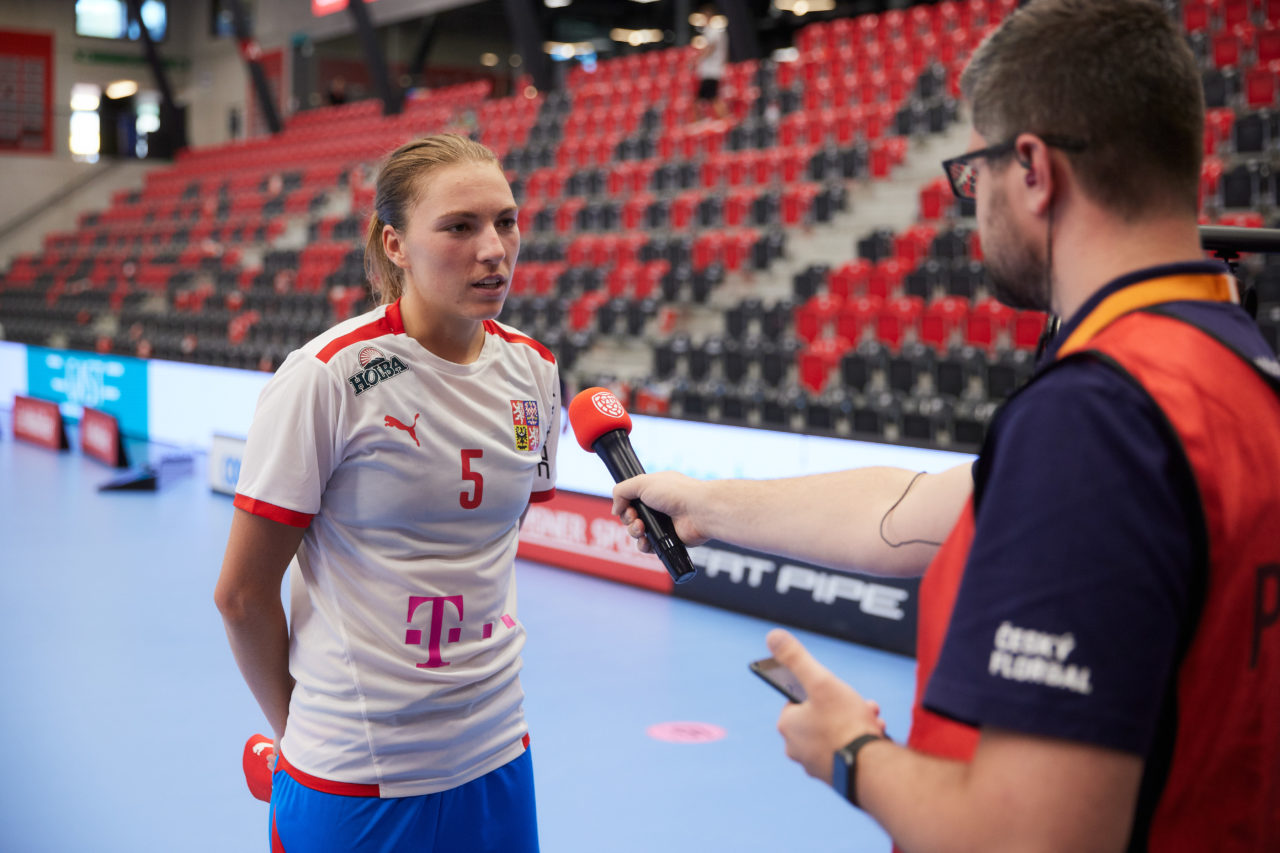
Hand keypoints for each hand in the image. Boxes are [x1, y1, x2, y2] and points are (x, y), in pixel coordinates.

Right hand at [611, 472, 709, 551]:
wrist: (699, 511)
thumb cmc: (676, 493)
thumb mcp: (642, 482)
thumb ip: (621, 491)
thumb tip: (616, 508)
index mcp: (654, 490)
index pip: (631, 499)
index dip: (625, 504)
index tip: (626, 506)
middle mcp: (658, 506)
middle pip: (631, 517)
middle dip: (628, 519)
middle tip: (636, 517)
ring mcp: (663, 524)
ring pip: (638, 533)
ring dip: (634, 532)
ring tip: (641, 529)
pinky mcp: (668, 540)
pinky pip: (648, 546)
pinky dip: (644, 545)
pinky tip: (646, 541)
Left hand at [768, 629, 886, 783]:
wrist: (870, 770)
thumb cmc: (844, 724)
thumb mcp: (820, 682)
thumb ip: (797, 659)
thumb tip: (773, 636)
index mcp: (787, 725)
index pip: (798, 697)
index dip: (820, 689)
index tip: (835, 690)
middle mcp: (795, 748)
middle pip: (819, 714)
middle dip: (843, 705)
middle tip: (860, 704)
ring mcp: (815, 764)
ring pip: (835, 732)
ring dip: (854, 721)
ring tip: (871, 718)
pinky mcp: (834, 776)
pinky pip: (844, 750)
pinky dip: (858, 741)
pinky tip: (873, 737)